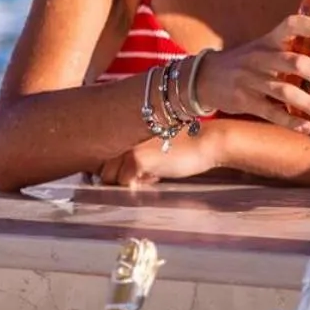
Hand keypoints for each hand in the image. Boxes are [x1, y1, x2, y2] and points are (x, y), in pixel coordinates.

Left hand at [96, 124, 221, 187]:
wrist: (207, 140)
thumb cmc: (185, 142)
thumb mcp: (153, 141)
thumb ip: (133, 149)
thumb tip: (117, 171)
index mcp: (124, 126)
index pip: (103, 156)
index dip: (117, 167)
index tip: (135, 167)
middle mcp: (121, 133)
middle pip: (103, 168)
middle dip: (121, 175)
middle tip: (145, 172)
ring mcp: (126, 146)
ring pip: (110, 178)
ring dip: (130, 180)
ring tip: (152, 172)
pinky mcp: (136, 160)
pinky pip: (125, 183)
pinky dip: (141, 184)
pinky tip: (158, 175)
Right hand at [191, 15, 309, 130]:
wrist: (205, 77)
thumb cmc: (245, 62)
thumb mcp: (263, 48)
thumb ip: (289, 49)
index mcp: (268, 41)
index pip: (291, 25)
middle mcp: (261, 57)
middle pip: (294, 62)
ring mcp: (251, 80)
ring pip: (284, 91)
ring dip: (309, 103)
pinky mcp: (244, 101)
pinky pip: (270, 112)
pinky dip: (290, 121)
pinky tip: (306, 127)